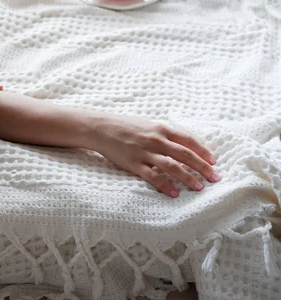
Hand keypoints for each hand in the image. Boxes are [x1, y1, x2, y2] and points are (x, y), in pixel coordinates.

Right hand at [90, 115, 219, 197]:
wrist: (101, 128)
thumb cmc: (126, 125)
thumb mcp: (148, 124)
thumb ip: (165, 133)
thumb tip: (184, 144)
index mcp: (161, 128)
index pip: (189, 140)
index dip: (203, 152)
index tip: (214, 162)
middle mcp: (156, 140)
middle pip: (185, 155)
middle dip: (202, 167)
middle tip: (215, 178)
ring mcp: (145, 152)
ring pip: (172, 167)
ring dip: (188, 177)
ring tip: (199, 187)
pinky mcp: (134, 163)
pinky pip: (153, 176)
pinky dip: (165, 185)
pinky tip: (175, 193)